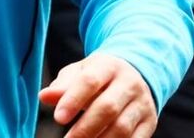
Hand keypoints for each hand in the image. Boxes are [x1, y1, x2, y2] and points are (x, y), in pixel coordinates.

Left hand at [38, 53, 157, 137]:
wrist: (135, 76)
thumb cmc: (98, 77)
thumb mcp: (80, 74)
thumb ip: (62, 86)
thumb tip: (44, 96)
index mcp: (109, 66)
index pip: (91, 81)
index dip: (73, 100)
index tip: (58, 118)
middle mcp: (129, 83)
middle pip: (108, 107)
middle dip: (85, 128)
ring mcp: (142, 104)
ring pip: (122, 127)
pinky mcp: (149, 123)